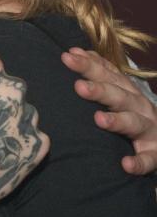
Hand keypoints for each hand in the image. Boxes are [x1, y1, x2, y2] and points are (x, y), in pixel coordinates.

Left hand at [62, 47, 156, 173]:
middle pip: (118, 95)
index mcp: (126, 90)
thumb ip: (99, 72)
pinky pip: (149, 158)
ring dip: (117, 121)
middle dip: (99, 90)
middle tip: (78, 86)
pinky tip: (126, 164)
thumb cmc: (133, 111)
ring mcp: (150, 129)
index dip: (89, 64)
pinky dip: (139, 161)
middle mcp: (138, 106)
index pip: (106, 74)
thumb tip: (73, 52)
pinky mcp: (156, 152)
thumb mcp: (118, 90)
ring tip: (99, 120)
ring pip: (133, 122)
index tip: (67, 56)